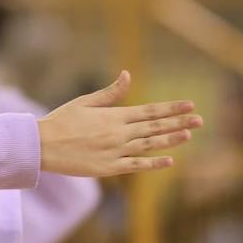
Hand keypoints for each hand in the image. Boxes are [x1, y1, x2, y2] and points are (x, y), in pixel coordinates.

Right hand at [38, 71, 201, 176]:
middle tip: (200, 119)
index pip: (150, 111)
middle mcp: (118, 132)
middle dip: (179, 122)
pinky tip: (169, 160)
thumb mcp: (85, 101)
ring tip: (189, 134)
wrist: (42, 145)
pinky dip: (153, 163)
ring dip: (171, 140)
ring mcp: (115, 151)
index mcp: (114, 115)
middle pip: (155, 127)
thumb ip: (110, 92)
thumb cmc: (61, 121)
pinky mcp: (109, 168)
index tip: (190, 105)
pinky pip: (136, 165)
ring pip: (150, 145)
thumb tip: (128, 74)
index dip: (171, 108)